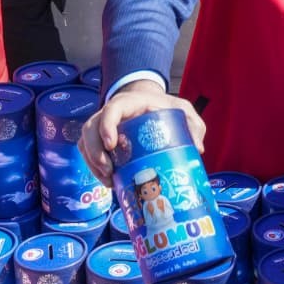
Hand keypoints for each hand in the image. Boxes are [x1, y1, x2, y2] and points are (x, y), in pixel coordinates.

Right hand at [78, 79, 204, 183]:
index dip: (106, 126)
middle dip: (95, 153)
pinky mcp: (99, 139)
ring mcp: (102, 126)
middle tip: (109, 171)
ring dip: (92, 163)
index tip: (111, 144)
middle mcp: (110, 113)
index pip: (111, 110)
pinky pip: (87, 151)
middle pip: (91, 129)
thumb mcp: (182, 109)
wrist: (150, 103)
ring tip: (108, 180)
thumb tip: (197, 148)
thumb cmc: (165, 106)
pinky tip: (108, 180)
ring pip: (85, 142)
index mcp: (128, 103)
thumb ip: (193, 124)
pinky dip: (93, 167)